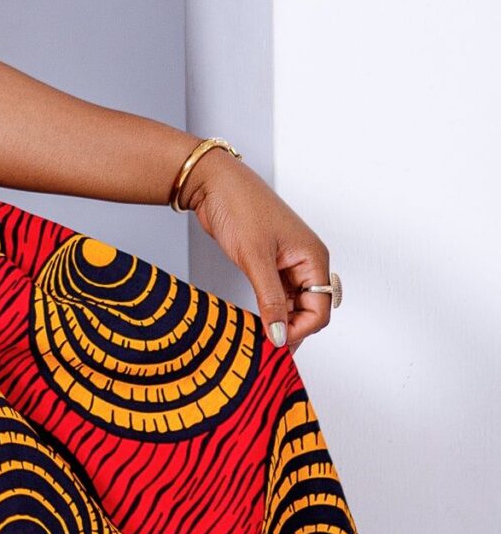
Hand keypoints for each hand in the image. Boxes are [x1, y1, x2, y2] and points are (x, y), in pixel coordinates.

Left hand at [181, 151, 335, 354]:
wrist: (212, 183)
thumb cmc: (239, 207)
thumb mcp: (255, 258)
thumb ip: (270, 299)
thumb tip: (280, 335)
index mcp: (313, 257)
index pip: (320, 309)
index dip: (300, 330)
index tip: (275, 344)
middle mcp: (306, 261)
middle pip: (309, 310)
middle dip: (292, 330)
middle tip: (268, 351)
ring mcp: (288, 262)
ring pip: (293, 305)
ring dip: (280, 322)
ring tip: (260, 342)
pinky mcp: (269, 263)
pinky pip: (278, 295)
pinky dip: (269, 310)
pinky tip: (256, 324)